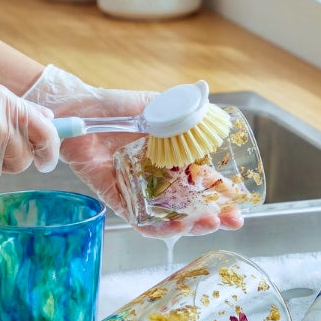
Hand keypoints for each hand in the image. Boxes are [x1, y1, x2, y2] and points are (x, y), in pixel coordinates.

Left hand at [24, 65, 245, 234]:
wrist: (80, 111)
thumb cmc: (116, 107)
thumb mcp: (154, 105)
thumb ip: (180, 106)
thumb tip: (205, 92)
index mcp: (171, 160)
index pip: (203, 181)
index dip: (223, 195)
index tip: (239, 203)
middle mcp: (157, 179)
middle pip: (190, 206)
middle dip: (213, 218)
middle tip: (229, 222)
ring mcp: (138, 191)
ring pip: (167, 219)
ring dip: (189, 226)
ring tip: (205, 224)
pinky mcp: (116, 198)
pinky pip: (137, 219)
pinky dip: (155, 228)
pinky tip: (172, 228)